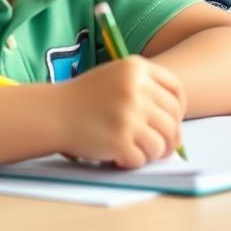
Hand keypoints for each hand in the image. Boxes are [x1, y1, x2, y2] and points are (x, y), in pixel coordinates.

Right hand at [55, 56, 186, 168]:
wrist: (51, 112)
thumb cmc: (83, 98)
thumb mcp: (116, 76)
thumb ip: (146, 89)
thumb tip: (176, 120)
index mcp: (137, 69)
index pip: (176, 89)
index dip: (180, 108)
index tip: (175, 120)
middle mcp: (136, 90)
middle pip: (172, 119)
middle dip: (171, 138)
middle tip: (164, 148)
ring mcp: (129, 116)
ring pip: (161, 142)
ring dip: (154, 153)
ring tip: (140, 152)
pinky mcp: (120, 140)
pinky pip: (141, 158)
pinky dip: (133, 162)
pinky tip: (121, 157)